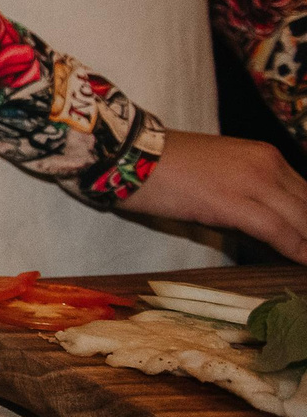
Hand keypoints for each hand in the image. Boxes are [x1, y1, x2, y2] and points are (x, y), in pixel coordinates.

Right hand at [123, 130, 306, 261]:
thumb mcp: (219, 171)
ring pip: (303, 219)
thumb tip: (268, 225)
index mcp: (264, 155)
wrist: (127, 153)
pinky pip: (279, 231)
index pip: (306, 194)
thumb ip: (247, 191)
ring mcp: (253, 180)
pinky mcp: (233, 202)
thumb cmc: (164, 166)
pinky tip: (302, 263)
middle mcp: (267, 163)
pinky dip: (297, 250)